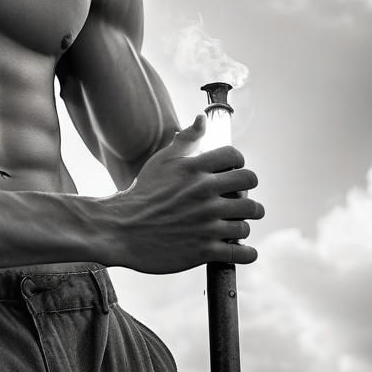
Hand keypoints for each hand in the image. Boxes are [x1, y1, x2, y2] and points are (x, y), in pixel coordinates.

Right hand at [107, 114, 264, 273]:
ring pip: (247, 220)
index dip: (238, 163)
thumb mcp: (162, 161)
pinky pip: (242, 252)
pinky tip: (241, 249)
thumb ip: (186, 139)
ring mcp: (206, 223)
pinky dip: (247, 253)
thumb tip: (202, 118)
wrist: (122, 229)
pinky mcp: (205, 250)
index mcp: (193, 169)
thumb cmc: (143, 193)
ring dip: (243, 223)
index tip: (232, 172)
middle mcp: (204, 193)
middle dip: (247, 191)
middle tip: (239, 199)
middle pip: (249, 184)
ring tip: (234, 224)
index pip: (235, 157)